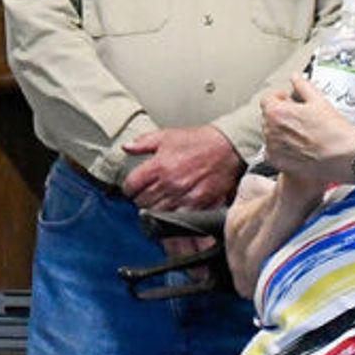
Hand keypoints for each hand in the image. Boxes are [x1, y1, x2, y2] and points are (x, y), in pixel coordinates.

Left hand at [121, 123, 243, 213]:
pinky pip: (176, 219)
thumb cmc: (200, 141)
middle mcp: (169, 182)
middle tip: (144, 196)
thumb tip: (126, 147)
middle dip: (140, 199)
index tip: (132, 188)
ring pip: (156, 213)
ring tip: (156, 204)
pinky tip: (170, 212)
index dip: (129, 188)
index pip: (132, 185)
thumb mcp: (168, 135)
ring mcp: (183, 196)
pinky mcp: (197, 205)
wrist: (227, 148)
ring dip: (153, 210)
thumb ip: (144, 142)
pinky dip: (170, 218)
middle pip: (142, 201)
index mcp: (159, 164)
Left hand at [256, 77, 354, 177]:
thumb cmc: (333, 130)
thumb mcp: (319, 100)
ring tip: (300, 131)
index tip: (287, 99)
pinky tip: (297, 145)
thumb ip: (302, 86)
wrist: (343, 155)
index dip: (278, 97)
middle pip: (268, 116)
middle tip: (297, 115)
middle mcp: (271, 131)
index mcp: (277, 112)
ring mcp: (273, 148)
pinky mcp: (278, 162)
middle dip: (280, 113)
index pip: (267, 99)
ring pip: (270, 133)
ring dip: (280, 130)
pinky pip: (272, 151)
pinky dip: (280, 147)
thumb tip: (296, 78)